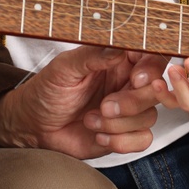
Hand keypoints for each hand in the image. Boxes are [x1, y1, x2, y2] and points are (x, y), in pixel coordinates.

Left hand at [0, 45, 174, 159]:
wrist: (33, 125)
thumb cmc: (46, 91)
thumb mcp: (64, 68)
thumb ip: (92, 55)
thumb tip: (119, 47)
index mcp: (116, 61)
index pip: (151, 57)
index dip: (151, 68)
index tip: (135, 79)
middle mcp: (126, 84)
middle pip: (156, 91)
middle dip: (132, 102)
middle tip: (105, 106)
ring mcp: (128, 111)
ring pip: (150, 117)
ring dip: (119, 124)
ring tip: (91, 120)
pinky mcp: (124, 134)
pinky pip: (143, 139)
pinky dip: (121, 141)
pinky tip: (98, 134)